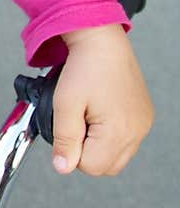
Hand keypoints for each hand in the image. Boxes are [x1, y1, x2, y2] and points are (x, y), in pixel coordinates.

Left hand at [51, 25, 152, 176]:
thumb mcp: (65, 104)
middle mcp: (137, 130)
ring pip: (117, 156)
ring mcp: (143, 124)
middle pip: (106, 166)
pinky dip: (110, 135)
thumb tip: (63, 167)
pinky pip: (126, 140)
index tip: (68, 129)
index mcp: (119, 130)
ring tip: (87, 117)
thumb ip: (64, 140)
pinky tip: (99, 114)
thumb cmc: (85, 65)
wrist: (102, 40)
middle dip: (86, 152)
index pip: (90, 166)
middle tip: (76, 123)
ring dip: (98, 145)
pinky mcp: (144, 116)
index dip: (72, 152)